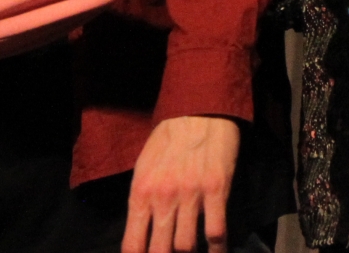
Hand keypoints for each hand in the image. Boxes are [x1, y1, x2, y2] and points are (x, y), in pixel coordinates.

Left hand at [124, 113, 240, 252]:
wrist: (198, 110)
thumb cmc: (167, 140)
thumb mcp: (143, 169)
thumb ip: (142, 201)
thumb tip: (142, 233)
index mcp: (140, 193)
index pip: (132, 245)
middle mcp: (162, 198)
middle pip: (159, 252)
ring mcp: (190, 195)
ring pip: (186, 246)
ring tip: (193, 252)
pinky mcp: (216, 190)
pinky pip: (215, 232)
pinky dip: (217, 249)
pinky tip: (217, 250)